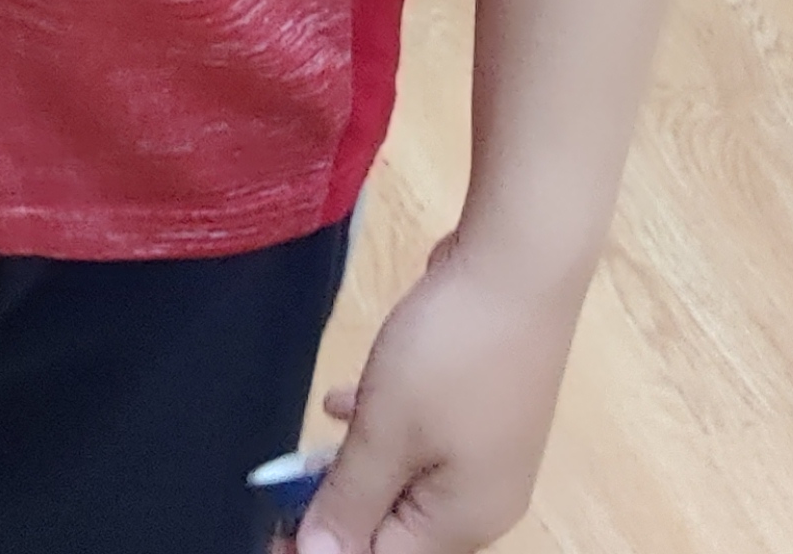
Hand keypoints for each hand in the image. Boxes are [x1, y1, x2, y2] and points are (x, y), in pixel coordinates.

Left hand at [296, 238, 583, 553]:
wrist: (520, 266)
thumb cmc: (449, 355)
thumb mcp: (386, 432)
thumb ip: (350, 501)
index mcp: (465, 521)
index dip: (324, 546)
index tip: (272, 525)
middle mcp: (482, 501)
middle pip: (396, 528)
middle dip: (339, 509)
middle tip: (281, 483)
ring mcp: (486, 453)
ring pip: (403, 480)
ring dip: (354, 469)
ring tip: (301, 450)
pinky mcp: (480, 409)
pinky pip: (418, 437)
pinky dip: (379, 429)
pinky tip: (342, 402)